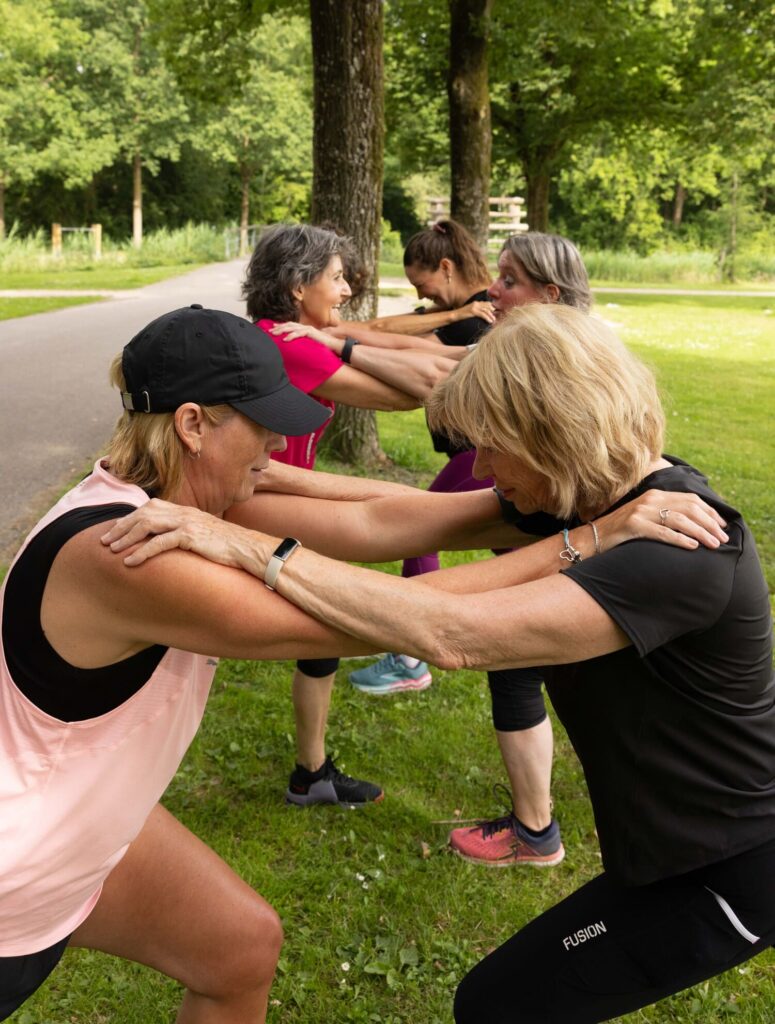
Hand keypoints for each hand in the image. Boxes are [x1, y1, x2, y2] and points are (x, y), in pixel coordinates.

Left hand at [100, 499, 266, 571]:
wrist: (246, 547)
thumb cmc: (226, 545)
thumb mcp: (202, 534)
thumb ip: (185, 532)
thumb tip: (170, 542)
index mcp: (184, 510)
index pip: (149, 508)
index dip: (129, 518)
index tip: (115, 530)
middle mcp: (182, 512)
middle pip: (143, 515)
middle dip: (121, 527)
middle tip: (104, 541)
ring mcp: (185, 522)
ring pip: (146, 526)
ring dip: (125, 538)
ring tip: (111, 550)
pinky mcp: (189, 536)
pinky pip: (158, 543)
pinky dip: (141, 552)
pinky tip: (130, 561)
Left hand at [270, 321, 341, 351]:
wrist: (334, 346)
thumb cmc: (323, 346)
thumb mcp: (309, 344)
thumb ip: (302, 344)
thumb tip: (295, 348)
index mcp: (304, 329)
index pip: (290, 326)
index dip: (281, 326)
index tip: (272, 329)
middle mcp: (305, 327)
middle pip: (289, 325)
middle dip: (278, 327)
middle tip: (269, 331)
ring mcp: (308, 329)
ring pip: (292, 327)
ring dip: (282, 330)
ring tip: (274, 334)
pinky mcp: (311, 332)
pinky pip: (299, 333)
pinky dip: (291, 336)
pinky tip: (285, 339)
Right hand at [458, 300, 495, 323]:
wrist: (454, 315)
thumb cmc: (462, 315)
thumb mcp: (470, 311)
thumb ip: (477, 311)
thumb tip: (483, 315)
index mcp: (476, 302)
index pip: (487, 303)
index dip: (492, 308)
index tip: (495, 313)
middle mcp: (476, 303)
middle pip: (488, 306)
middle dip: (493, 312)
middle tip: (496, 318)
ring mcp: (474, 307)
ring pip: (486, 310)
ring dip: (491, 316)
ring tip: (494, 321)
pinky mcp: (473, 311)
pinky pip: (483, 314)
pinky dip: (487, 318)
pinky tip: (490, 321)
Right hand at [595, 489, 728, 552]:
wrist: (591, 537)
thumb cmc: (621, 532)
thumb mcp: (644, 516)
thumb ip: (664, 514)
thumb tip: (693, 524)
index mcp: (655, 494)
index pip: (690, 499)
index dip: (710, 512)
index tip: (722, 525)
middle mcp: (650, 500)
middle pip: (689, 508)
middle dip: (710, 523)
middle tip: (723, 539)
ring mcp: (641, 512)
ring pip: (679, 520)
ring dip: (701, 533)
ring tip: (713, 545)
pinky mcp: (633, 526)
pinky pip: (662, 532)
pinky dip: (680, 539)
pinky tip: (692, 547)